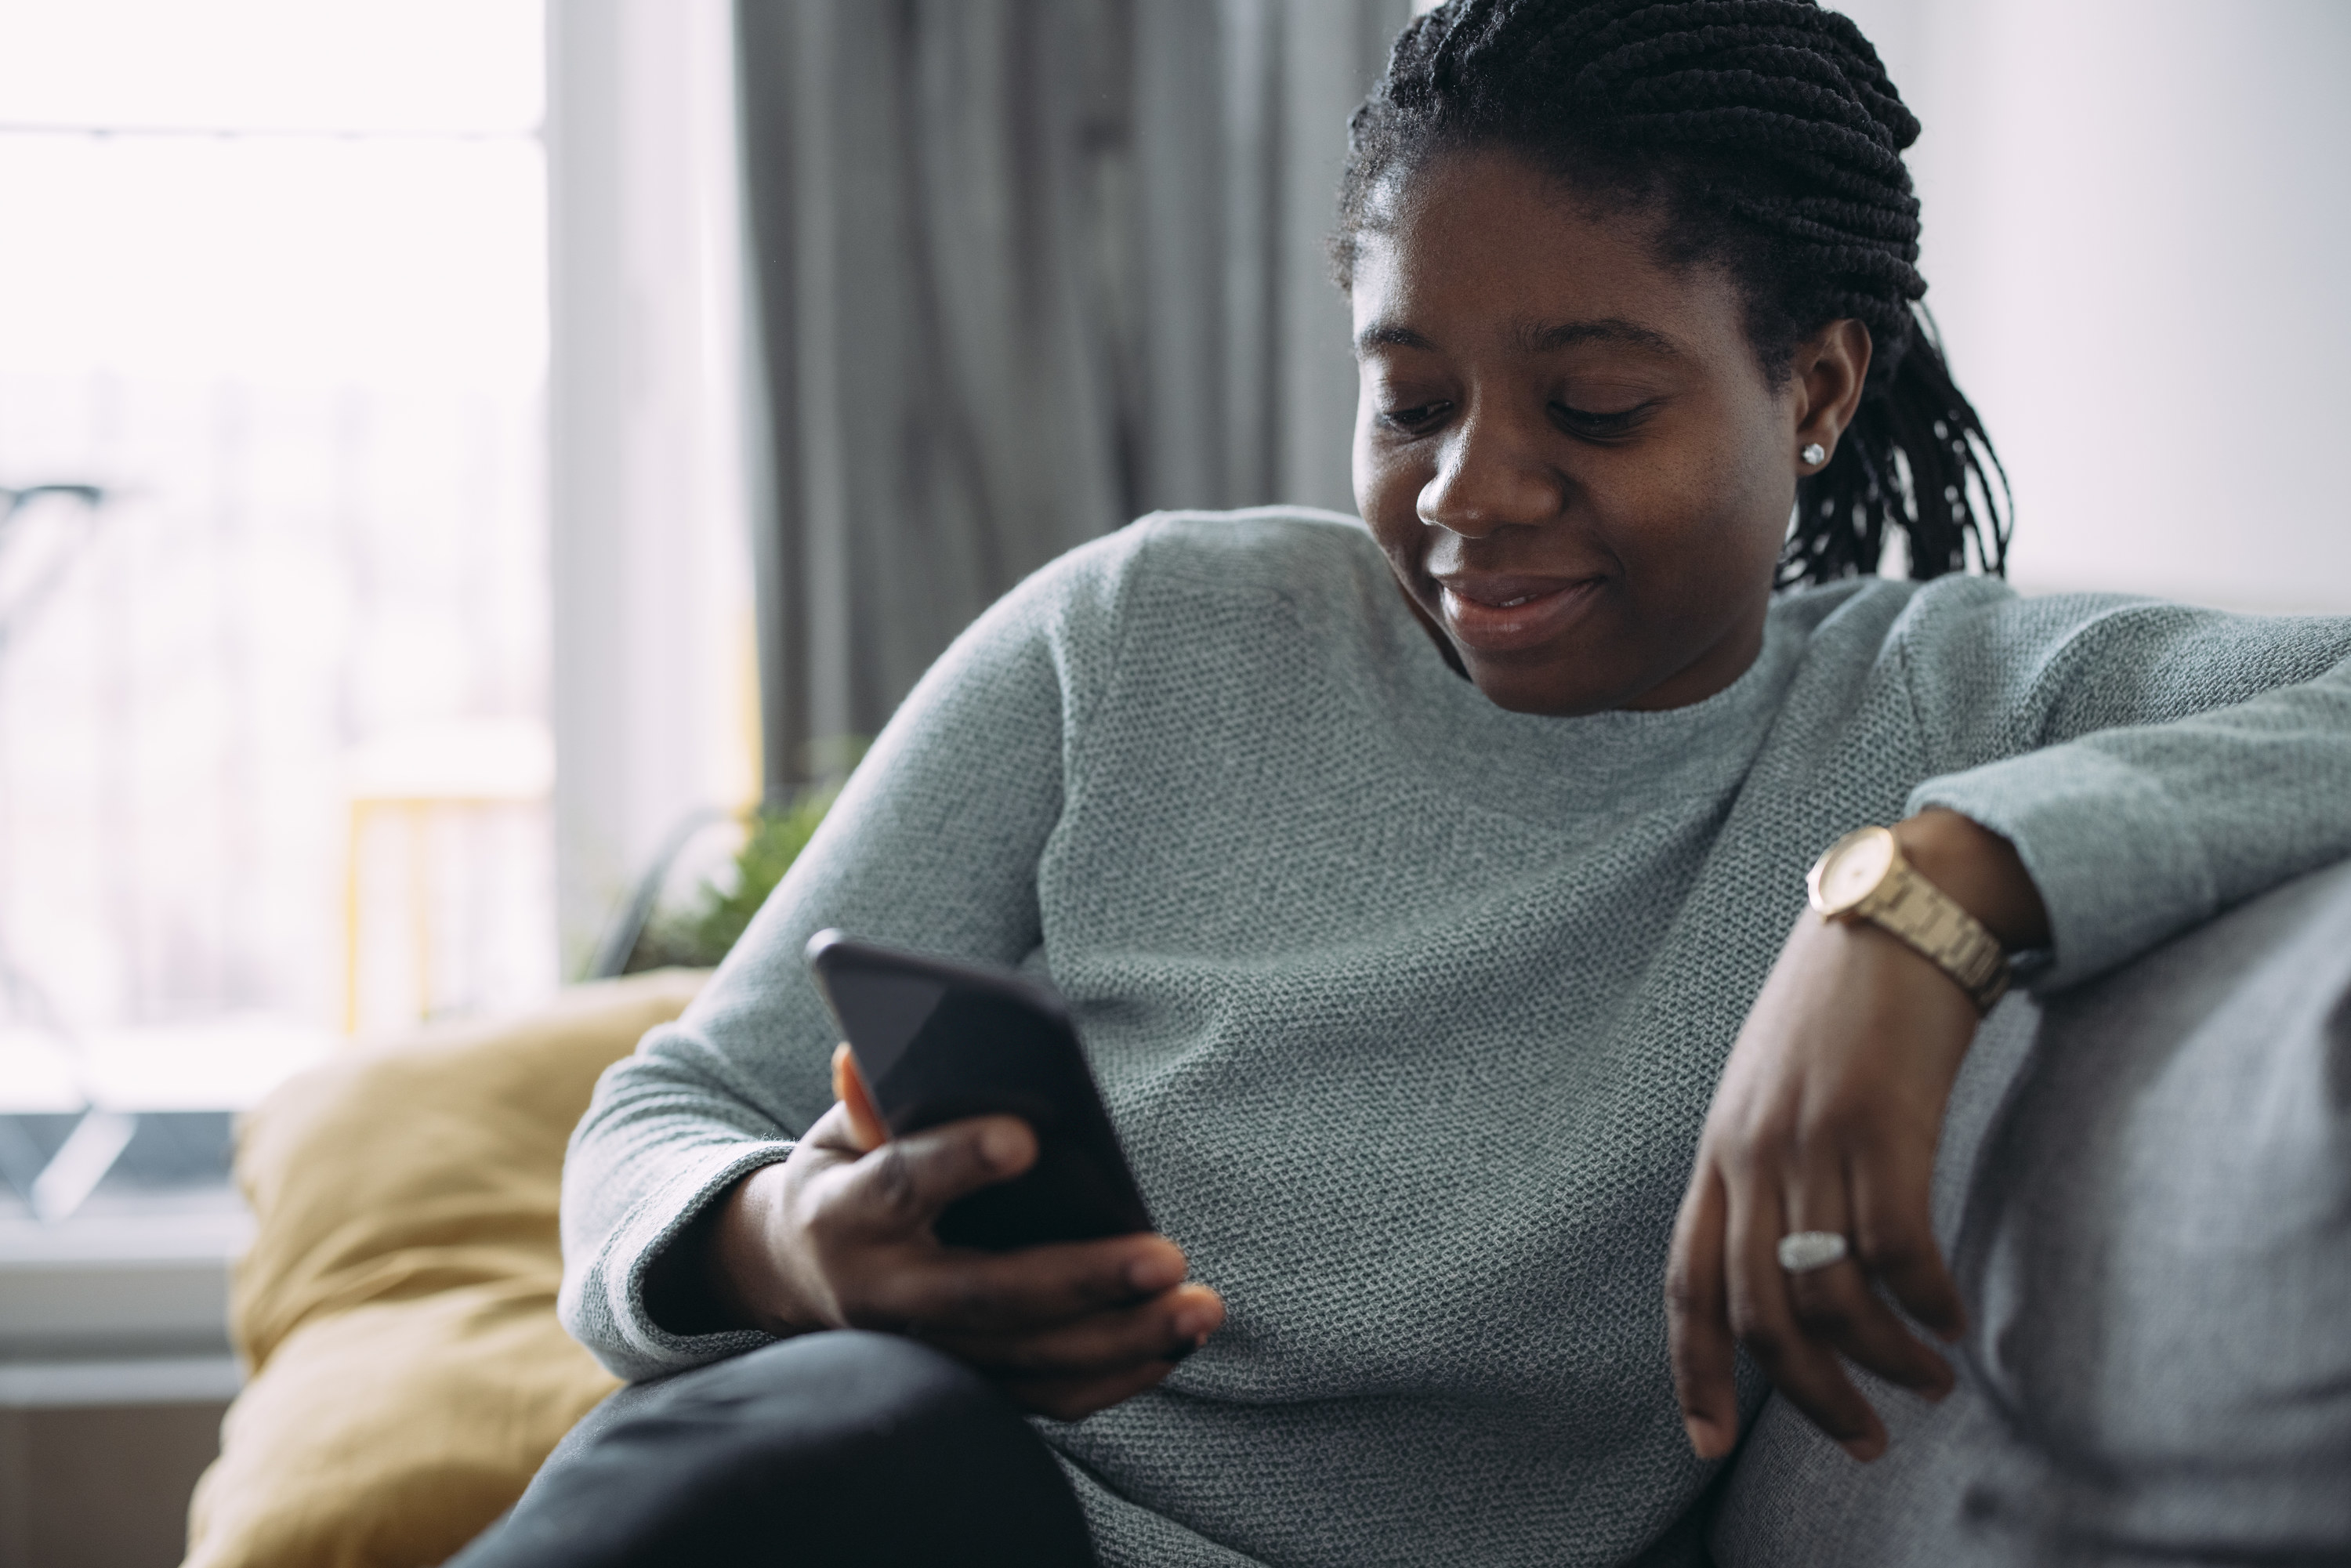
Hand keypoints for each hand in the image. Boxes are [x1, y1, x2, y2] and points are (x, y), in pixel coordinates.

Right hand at [677, 1046, 1222, 1421]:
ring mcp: (924, 1353)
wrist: (798, 1276)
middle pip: (986, 1294)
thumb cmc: (849, 1177)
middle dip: (1081, 1279)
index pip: (900, 1184)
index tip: (1026, 1137)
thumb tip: (869, 1051)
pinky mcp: (963, 1386)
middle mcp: (881, 1296)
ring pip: (1027, 1359)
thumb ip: (869, 1099)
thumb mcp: (843, 1132)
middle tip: (1166, 1257)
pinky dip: (1115, 1378)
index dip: (957, 1161)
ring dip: (1122, 1339)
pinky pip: (1043, 1398)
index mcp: (845, 1214)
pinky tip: (1174, 1344)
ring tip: (1199, 1307)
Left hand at [1666, 810, 2046, 1461]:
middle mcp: (1753, 1153)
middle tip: (1866, 1442)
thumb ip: (1768, 1169)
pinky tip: (1951, 1319)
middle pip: (1759, 1312)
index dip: (1695, 1371)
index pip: (1686, 1284)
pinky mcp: (1882, 1124)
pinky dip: (1926, 1303)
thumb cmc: (1841, 1006)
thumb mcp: (1773, 1089)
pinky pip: (1897, 1249)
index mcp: (1718, 1152)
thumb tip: (1790, 1265)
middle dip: (1811, 1397)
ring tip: (1929, 1382)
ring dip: (1885, 1361)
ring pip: (1830, 1295)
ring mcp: (1813, 1139)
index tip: (1709, 1444)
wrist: (1896, 910)